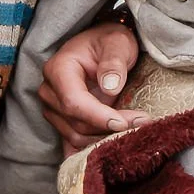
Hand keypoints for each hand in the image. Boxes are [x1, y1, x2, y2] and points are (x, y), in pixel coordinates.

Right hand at [38, 21, 144, 149]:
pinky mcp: (62, 121)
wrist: (101, 45)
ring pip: (76, 137)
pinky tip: (109, 152)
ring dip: (105, 138)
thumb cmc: (109, 41)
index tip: (125, 123)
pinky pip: (72, 143)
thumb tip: (109, 87)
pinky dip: (90, 149)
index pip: (74, 103)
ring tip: (135, 128)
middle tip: (143, 122)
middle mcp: (50, 91)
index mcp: (59, 69)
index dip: (98, 117)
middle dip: (109, 128)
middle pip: (75, 123)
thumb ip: (114, 62)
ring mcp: (53, 108)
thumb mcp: (117, 42)